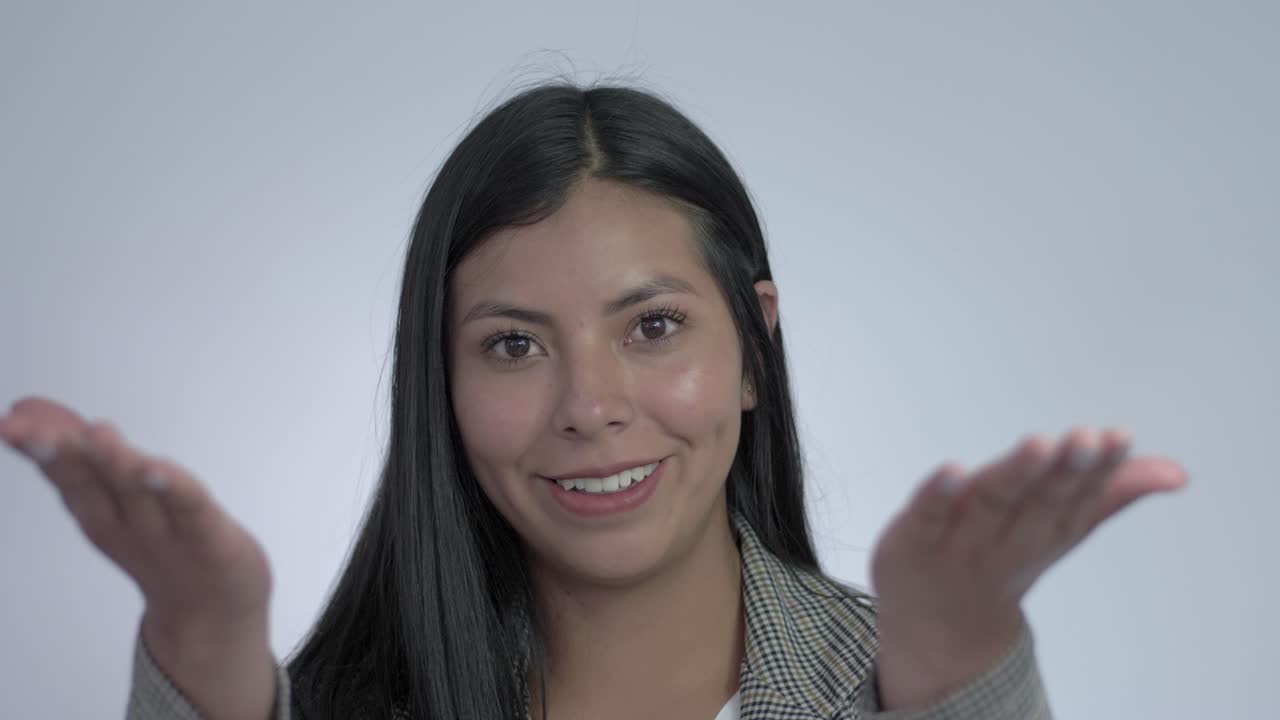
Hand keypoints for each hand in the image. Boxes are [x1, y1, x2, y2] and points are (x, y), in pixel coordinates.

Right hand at [1, 395, 277, 719]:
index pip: (67, 475)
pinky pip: (191, 509)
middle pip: (91, 485)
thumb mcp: (116, 495)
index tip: (13, 419)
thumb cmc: (166, 544)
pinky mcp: (211, 537)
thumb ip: (80, 453)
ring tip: (94, 434)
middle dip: (61, 454)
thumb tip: (28, 408)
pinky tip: (156, 470)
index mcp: (102, 514)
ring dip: (115, 464)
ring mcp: (168, 533)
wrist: (215, 614)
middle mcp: (127, 524)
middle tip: (28, 428)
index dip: (39, 445)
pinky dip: (173, 489)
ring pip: (137, 494)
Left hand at [869, 427, 1187, 709]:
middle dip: (1063, 472)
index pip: (1077, 499)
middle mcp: (1008, 539)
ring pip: (991, 506)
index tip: (1118, 437)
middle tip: (1085, 439)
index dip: (1099, 470)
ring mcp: (960, 542)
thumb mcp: (1059, 529)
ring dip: (1016, 475)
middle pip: (1038, 504)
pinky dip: (937, 495)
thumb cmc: (1001, 560)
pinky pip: (927, 517)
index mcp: (1046, 532)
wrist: (936, 628)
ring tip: (1038, 444)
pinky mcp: (914, 540)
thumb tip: (1176, 472)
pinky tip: (951, 469)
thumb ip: (1110, 494)